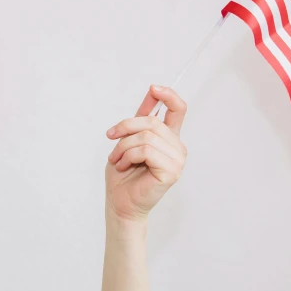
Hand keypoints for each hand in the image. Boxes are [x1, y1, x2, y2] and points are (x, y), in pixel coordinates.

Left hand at [104, 85, 186, 222]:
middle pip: (152, 121)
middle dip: (126, 127)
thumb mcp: (129, 138)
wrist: (119, 201)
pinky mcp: (171, 171)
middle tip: (111, 138)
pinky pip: (146, 151)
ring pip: (147, 136)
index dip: (169, 95)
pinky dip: (128, 155)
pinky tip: (123, 165)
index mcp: (169, 137)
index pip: (178, 109)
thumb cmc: (123, 173)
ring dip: (123, 146)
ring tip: (116, 158)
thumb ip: (141, 117)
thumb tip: (152, 91)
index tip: (153, 88)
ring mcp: (177, 160)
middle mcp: (177, 147)